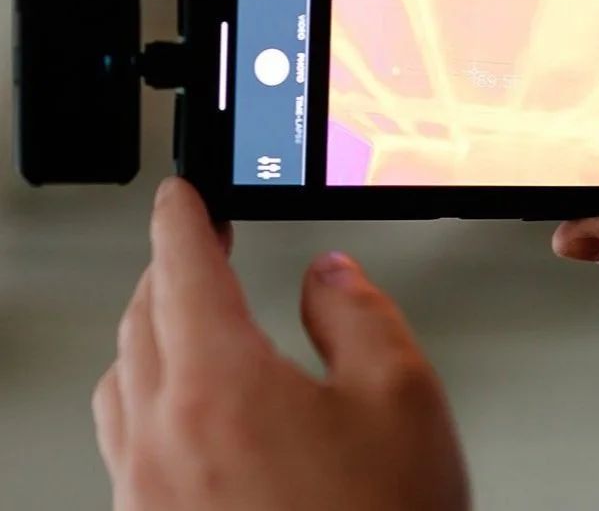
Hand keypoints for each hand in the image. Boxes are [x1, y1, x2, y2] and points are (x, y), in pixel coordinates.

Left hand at [92, 178, 469, 510]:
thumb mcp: (402, 396)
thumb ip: (360, 313)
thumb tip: (329, 278)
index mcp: (222, 388)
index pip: (184, 268)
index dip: (183, 216)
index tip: (182, 193)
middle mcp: (165, 440)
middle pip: (143, 318)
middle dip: (169, 266)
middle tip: (199, 241)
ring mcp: (147, 494)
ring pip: (122, 377)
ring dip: (149, 325)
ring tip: (184, 308)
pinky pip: (124, 436)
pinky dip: (145, 389)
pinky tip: (178, 398)